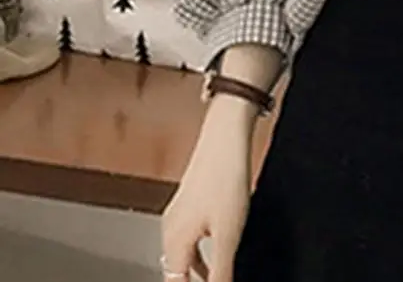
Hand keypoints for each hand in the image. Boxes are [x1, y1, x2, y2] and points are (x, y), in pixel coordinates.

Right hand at [160, 97, 255, 281]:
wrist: (226, 138)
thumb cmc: (225, 178)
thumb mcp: (228, 233)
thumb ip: (221, 270)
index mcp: (174, 242)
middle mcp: (170, 230)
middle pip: (174, 273)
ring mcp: (179, 215)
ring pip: (181, 257)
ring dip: (194, 275)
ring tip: (212, 281)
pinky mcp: (190, 204)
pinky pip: (190, 240)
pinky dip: (199, 256)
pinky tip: (215, 257)